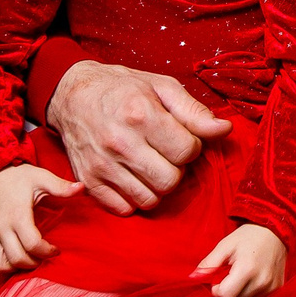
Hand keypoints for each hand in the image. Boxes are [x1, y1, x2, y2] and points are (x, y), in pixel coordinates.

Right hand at [0, 161, 83, 272]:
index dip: (47, 251)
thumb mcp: (41, 177)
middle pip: (18, 258)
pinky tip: (16, 258)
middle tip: (45, 256)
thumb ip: (60, 186)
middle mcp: (2, 227)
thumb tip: (81, 188)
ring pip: (0, 265)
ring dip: (17, 267)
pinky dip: (3, 265)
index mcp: (17, 214)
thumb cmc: (19, 177)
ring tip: (30, 258)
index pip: (32, 244)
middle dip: (35, 262)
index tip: (55, 249)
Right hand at [47, 59, 230, 213]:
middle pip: (171, 181)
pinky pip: (124, 209)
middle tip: (166, 153)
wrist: (71, 94)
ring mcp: (101, 165)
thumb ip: (194, 111)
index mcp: (141, 114)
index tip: (180, 137)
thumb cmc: (121, 88)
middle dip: (176, 169)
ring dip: (157, 186)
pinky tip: (132, 177)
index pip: (188, 151)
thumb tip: (224, 130)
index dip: (191, 146)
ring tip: (150, 165)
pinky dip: (133, 198)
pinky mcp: (88, 181)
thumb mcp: (161, 86)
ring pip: (150, 200)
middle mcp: (119, 142)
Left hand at [195, 223, 287, 296]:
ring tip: (238, 279)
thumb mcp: (225, 246)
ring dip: (238, 296)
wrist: (275, 230)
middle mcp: (262, 282)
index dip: (216, 290)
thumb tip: (191, 279)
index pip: (225, 295)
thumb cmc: (247, 236)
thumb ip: (208, 264)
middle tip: (226, 279)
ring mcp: (271, 287)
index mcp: (247, 269)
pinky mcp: (277, 289)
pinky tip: (249, 282)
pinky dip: (249, 295)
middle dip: (226, 295)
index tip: (216, 279)